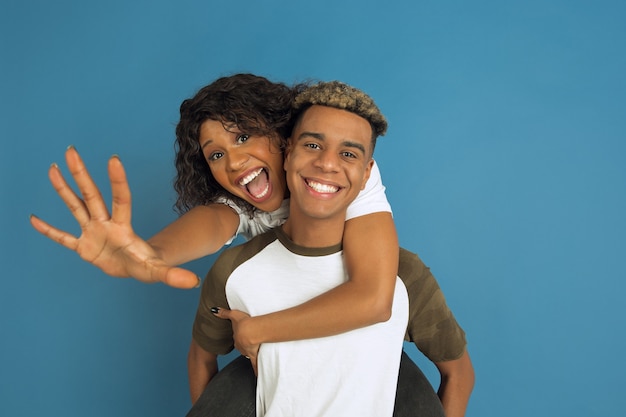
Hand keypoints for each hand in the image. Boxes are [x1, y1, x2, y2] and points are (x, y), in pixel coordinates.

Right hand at [29, 146, 199, 288]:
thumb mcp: (159, 271)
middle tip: (71, 150)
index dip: (117, 181)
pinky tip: (34, 219)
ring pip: (75, 207)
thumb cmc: (147, 264)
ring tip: (53, 169)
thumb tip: (193, 283)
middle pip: (91, 195)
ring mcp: (93, 232)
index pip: (121, 199)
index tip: (113, 159)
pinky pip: (63, 237)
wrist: (135, 268)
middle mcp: (105, 223)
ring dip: (63, 190)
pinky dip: (49, 231)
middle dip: (81, 174)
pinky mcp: (83, 246)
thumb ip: (173, 275)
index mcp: (123, 227)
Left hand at [213, 307, 258, 374]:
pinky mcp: (253, 354)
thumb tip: (213, 310)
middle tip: (248, 344)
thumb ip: (224, 313)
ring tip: (253, 355)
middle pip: (241, 347)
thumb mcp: (234, 315)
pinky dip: (256, 370)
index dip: (240, 338)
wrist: (252, 330)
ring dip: (249, 354)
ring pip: (247, 355)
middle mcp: (240, 346)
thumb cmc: (244, 322)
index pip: (237, 339)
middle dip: (244, 346)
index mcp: (236, 338)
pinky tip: (256, 376)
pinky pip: (254, 364)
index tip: (242, 337)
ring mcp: (247, 351)